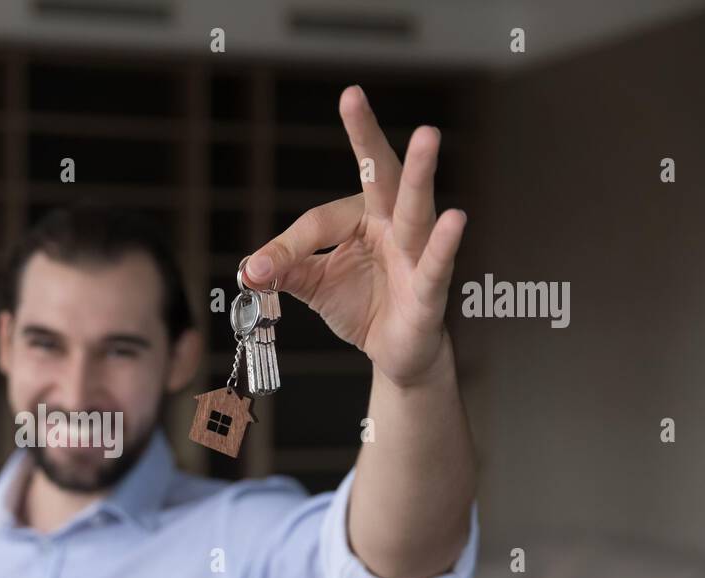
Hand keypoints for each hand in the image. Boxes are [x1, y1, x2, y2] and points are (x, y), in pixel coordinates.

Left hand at [243, 85, 465, 387]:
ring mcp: (415, 252)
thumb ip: (285, 270)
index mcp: (362, 217)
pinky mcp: (430, 288)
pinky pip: (437, 263)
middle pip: (380, 174)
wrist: (394, 353)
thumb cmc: (362, 306)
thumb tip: (249, 267)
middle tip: (352, 98)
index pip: (318, 221)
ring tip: (428, 136)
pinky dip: (446, 243)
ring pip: (416, 208)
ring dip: (420, 173)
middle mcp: (391, 224)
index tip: (258, 271)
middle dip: (365, 136)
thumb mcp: (313, 285)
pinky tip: (456, 218)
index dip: (285, 248)